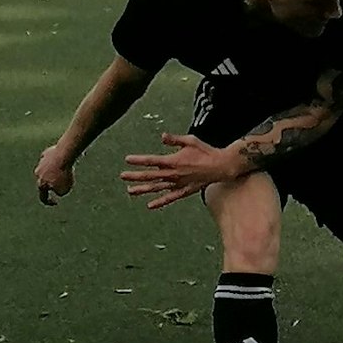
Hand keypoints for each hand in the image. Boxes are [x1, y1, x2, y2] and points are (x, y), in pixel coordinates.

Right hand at [35, 143, 76, 204]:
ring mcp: (41, 163)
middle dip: (52, 183)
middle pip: (44, 181)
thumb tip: (57, 188)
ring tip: (65, 169)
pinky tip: (63, 160)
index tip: (56, 202)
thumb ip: (59, 192)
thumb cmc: (64, 174)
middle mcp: (38, 173)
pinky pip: (51, 160)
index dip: (48, 201)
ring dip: (55, 171)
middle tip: (63, 181)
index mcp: (41, 184)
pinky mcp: (46, 154)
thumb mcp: (65, 190)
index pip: (43, 196)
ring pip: (47, 170)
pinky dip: (56, 161)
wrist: (64, 155)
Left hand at [121, 132, 240, 209]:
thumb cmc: (206, 152)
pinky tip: (150, 206)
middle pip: (150, 176)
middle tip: (122, 176)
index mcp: (173, 161)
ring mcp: (178, 184)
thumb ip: (174, 140)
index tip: (127, 159)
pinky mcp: (184, 191)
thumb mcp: (190, 140)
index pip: (151, 161)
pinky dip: (160, 202)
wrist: (221, 166)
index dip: (139, 160)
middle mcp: (173, 174)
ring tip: (130, 191)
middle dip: (135, 176)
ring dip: (143, 189)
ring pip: (157, 188)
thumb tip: (162, 136)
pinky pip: (170, 198)